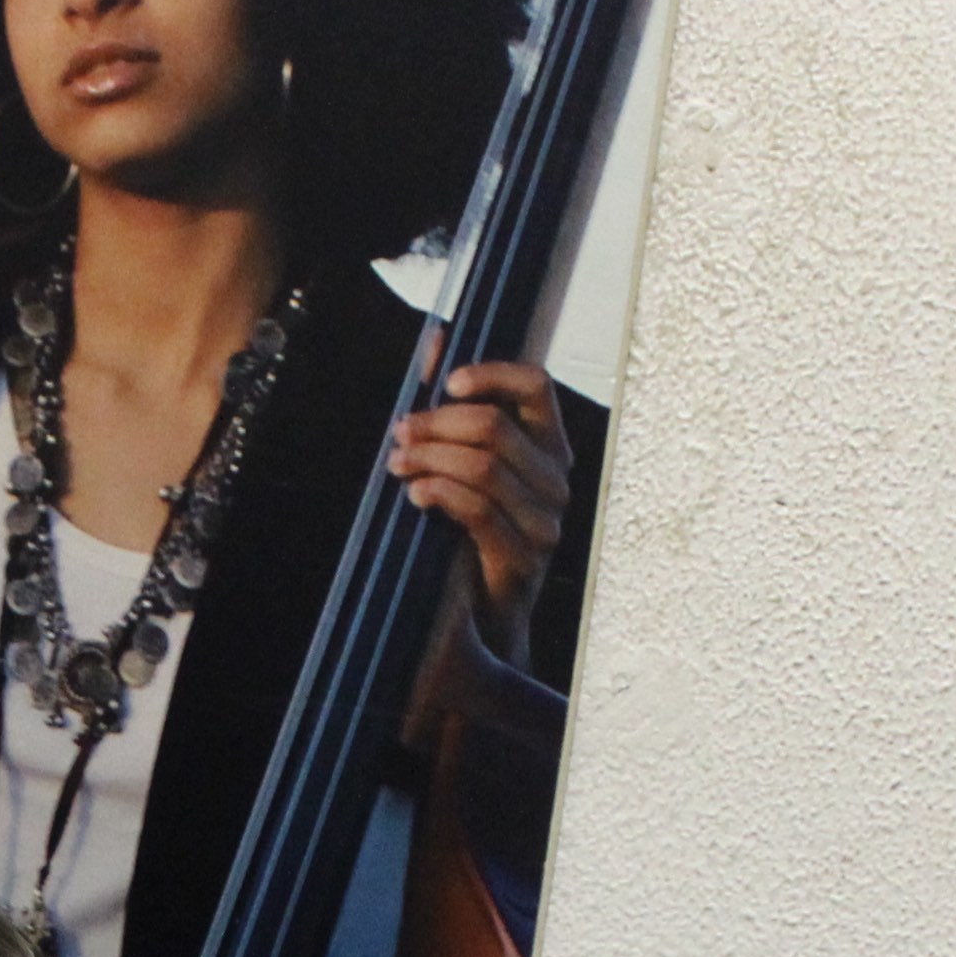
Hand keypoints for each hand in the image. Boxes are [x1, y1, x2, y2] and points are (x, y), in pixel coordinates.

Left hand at [387, 341, 572, 655]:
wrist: (483, 618)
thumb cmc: (471, 532)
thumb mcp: (462, 464)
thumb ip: (453, 404)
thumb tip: (436, 338)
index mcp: (550, 448)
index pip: (537, 386)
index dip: (491, 374)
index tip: (448, 383)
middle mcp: (557, 481)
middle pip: (495, 427)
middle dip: (437, 424)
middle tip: (400, 433)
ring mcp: (545, 522)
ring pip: (482, 467)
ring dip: (429, 459)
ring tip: (398, 464)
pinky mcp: (523, 558)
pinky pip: (477, 510)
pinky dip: (439, 493)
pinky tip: (414, 494)